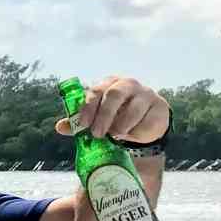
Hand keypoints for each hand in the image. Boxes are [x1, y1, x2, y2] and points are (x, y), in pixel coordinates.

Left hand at [55, 76, 169, 142]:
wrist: (144, 123)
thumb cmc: (116, 117)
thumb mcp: (97, 119)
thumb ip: (79, 122)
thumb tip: (60, 126)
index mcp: (108, 84)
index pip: (96, 90)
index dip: (88, 106)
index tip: (83, 124)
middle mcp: (127, 85)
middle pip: (114, 95)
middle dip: (104, 115)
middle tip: (97, 133)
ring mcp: (145, 94)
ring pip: (134, 107)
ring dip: (122, 124)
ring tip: (114, 136)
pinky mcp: (159, 106)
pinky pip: (148, 118)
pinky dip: (138, 129)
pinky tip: (132, 134)